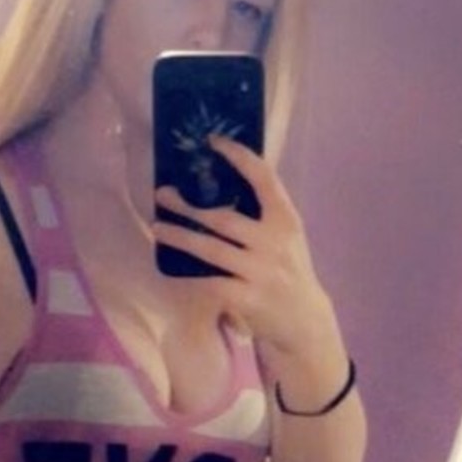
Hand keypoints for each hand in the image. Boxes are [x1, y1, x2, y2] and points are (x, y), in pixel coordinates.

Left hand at [153, 134, 341, 377]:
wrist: (303, 319)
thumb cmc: (287, 270)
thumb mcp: (286, 236)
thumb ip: (263, 213)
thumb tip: (220, 181)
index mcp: (286, 220)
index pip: (264, 178)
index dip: (238, 156)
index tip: (213, 141)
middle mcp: (274, 243)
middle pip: (223, 218)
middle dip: (189, 206)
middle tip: (162, 193)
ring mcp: (260, 272)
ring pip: (210, 249)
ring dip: (180, 236)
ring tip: (158, 227)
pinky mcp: (247, 298)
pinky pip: (210, 281)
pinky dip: (191, 272)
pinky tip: (174, 264)